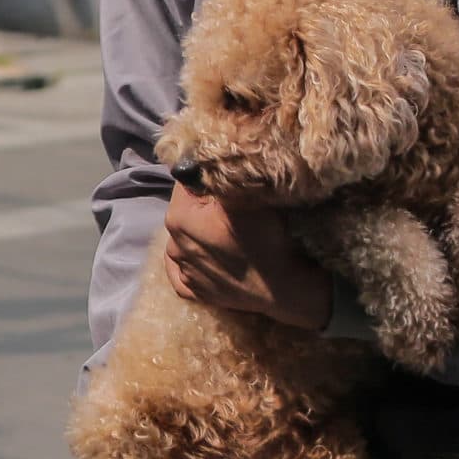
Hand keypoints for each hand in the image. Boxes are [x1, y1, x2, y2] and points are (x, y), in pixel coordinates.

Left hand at [163, 186, 331, 330]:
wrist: (285, 286)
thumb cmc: (267, 237)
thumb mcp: (244, 195)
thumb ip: (217, 179)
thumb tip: (200, 165)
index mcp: (178, 218)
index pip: (185, 185)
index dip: (206, 181)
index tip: (225, 186)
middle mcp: (173, 245)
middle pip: (185, 213)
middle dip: (202, 208)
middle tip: (229, 210)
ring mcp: (184, 272)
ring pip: (185, 242)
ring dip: (199, 234)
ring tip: (225, 235)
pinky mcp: (195, 293)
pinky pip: (184, 273)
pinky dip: (192, 264)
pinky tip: (206, 258)